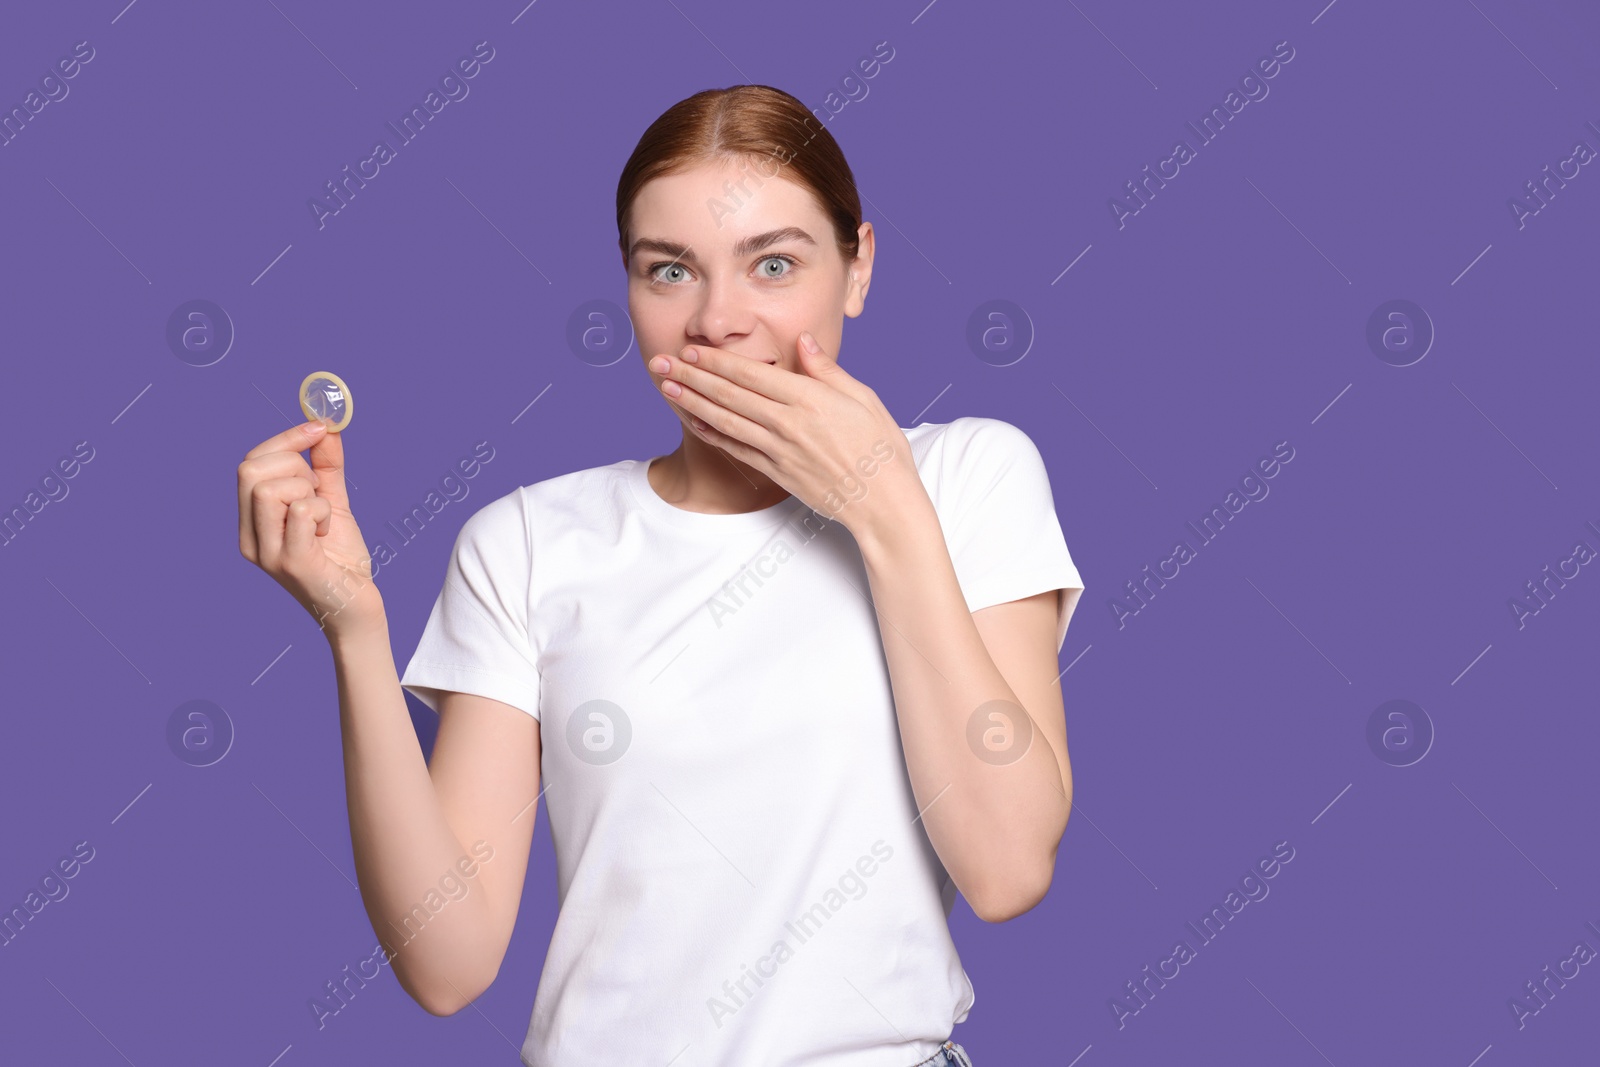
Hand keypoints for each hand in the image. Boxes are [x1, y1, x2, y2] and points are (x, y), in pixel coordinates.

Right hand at [237, 420, 382, 637]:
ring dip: (310, 491)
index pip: (249, 464)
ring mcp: (267, 553)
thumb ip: (326, 467)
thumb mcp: (333, 505)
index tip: (319, 429)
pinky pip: (303, 511)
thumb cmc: (341, 560)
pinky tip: (328, 533)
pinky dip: (324, 512)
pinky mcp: (291, 563)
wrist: (357, 610)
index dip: (285, 439)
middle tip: (319, 492)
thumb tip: (325, 426)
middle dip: (295, 465)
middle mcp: (250, 538)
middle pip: (251, 470)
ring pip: (271, 488)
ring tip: (323, 517)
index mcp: (252, 523)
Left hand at [648, 332, 922, 533]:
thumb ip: (827, 370)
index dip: (717, 361)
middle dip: (692, 376)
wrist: (883, 503)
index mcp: (809, 399)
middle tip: (662, 362)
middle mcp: (788, 423)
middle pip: (730, 394)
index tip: (692, 349)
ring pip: (725, 421)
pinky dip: (712, 434)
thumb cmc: (880, 448)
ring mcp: (779, 450)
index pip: (751, 374)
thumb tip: (803, 342)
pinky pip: (737, 449)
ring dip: (692, 402)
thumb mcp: (863, 398)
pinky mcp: (777, 472)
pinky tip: (694, 422)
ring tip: (667, 387)